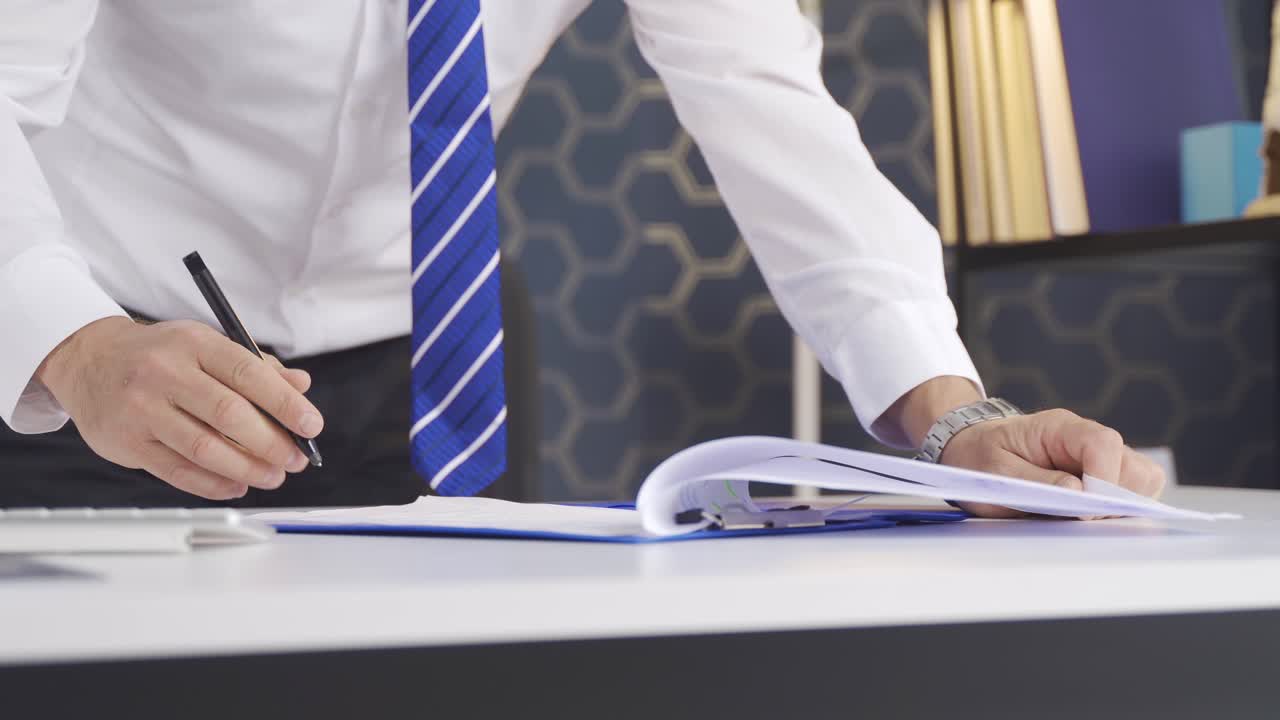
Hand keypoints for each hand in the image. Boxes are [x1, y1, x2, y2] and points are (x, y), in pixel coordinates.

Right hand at [36, 317, 323, 499]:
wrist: (90, 360)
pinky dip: (213, 484)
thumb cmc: (158, 355)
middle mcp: (165, 373)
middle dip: (272, 443)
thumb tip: (301, 385)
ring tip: (272, 476)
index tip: (310, 425)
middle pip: (229, 415)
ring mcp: (142, 409)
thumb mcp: (206, 344)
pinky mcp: (127, 441)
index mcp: (194, 343)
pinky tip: (236, 485)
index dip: (285, 404)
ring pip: (205, 448)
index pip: (248, 374)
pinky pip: (178, 471)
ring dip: (247, 468)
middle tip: (295, 459)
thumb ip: (256, 366)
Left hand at [939, 409, 1166, 518]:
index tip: (1085, 509)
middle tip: (1080, 519)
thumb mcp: (994, 470)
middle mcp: (1086, 439)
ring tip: (1080, 520)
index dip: (1103, 478)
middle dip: (1116, 500)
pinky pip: (1129, 495)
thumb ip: (1035, 480)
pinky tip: (1084, 519)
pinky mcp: (1101, 478)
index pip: (1103, 443)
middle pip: (1134, 467)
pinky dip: (1116, 511)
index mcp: (1059, 427)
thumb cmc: (980, 456)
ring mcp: (1098, 459)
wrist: (971, 449)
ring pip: (1140, 482)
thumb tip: (1078, 493)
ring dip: (1119, 508)